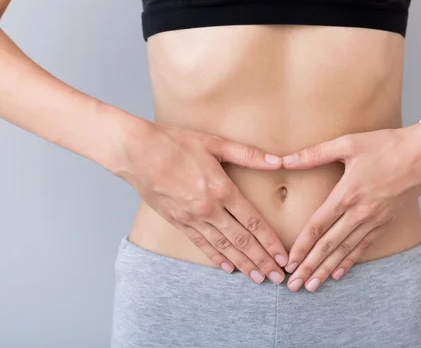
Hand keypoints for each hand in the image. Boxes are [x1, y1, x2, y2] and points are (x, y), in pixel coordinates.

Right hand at [116, 122, 288, 284]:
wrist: (136, 152)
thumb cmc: (175, 143)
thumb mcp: (215, 143)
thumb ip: (248, 155)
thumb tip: (278, 162)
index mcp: (222, 189)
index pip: (253, 222)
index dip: (270, 242)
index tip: (283, 256)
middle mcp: (209, 209)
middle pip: (242, 240)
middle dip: (262, 260)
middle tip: (278, 277)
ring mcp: (192, 218)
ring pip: (223, 247)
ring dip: (243, 264)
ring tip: (258, 278)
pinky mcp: (177, 222)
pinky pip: (200, 244)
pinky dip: (215, 257)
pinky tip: (227, 268)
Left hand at [281, 122, 420, 291]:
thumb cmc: (386, 145)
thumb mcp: (348, 143)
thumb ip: (315, 154)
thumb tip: (285, 159)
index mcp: (347, 193)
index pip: (318, 226)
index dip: (302, 246)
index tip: (289, 262)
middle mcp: (360, 212)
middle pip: (329, 245)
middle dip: (309, 266)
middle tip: (293, 285)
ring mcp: (375, 220)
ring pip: (346, 251)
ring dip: (326, 269)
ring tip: (311, 286)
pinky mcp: (386, 222)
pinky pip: (364, 246)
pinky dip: (350, 262)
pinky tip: (337, 273)